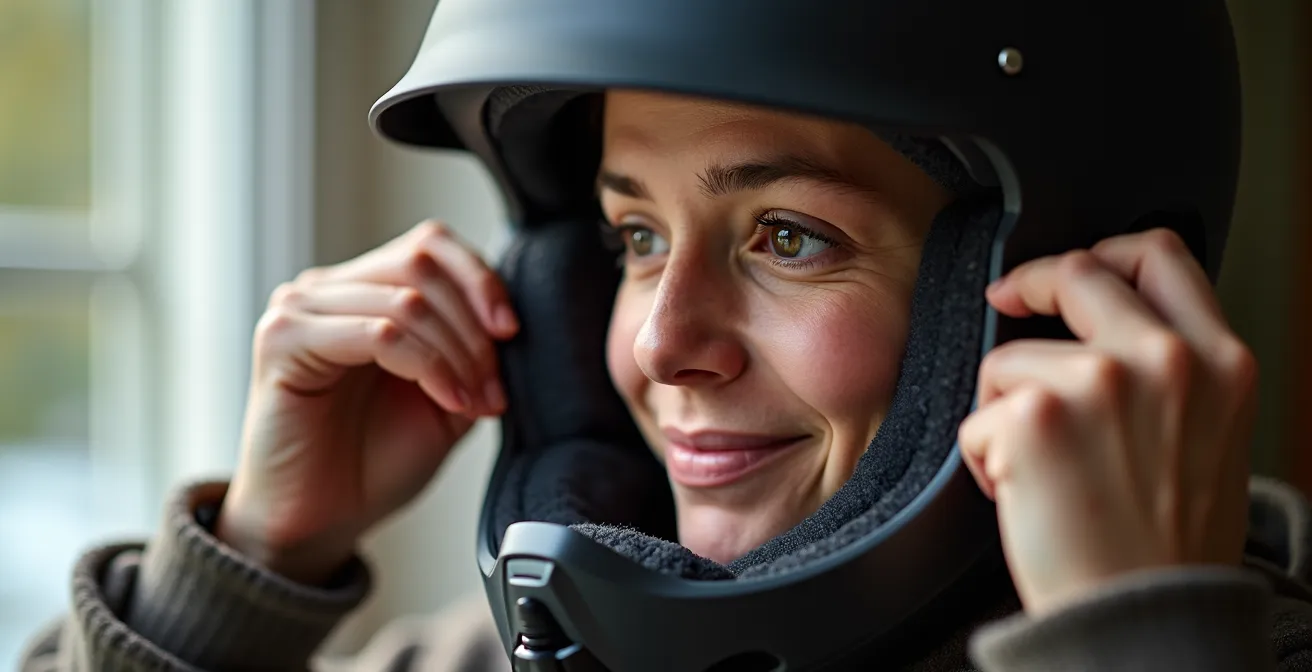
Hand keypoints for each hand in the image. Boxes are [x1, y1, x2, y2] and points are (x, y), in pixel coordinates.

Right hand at [216, 221, 518, 583]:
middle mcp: (327, 290)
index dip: (480, 280)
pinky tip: (449, 402)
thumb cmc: (374, 463)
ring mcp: (300, 309)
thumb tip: (508, 321)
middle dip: (474, 328)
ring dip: (458, 354)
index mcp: (364, 291)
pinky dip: (428, 366)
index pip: (430, 245)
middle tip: (493, 387)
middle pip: (422, 264)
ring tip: (475, 402)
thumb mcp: (446, 398)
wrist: (320, 524)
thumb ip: (471, 351)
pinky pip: (378, 332)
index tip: (513, 333)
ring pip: (407, 300)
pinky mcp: (283, 339)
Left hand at [958, 228, 1257, 615]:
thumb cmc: (1167, 544)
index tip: (1068, 269)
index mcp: (1221, 361)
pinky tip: (1022, 494)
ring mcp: (1099, 381)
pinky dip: (983, 456)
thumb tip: (1107, 325)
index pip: (1160, 254)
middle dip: (1028, 284)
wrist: (1143, 618)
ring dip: (1004, 409)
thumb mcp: (1210, 436)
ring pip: (1009, 358)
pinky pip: (976, 416)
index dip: (1104, 250)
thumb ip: (1174, 370)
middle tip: (1004, 304)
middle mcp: (1166, 358)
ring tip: (1042, 469)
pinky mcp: (1035, 414)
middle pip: (1077, 272)